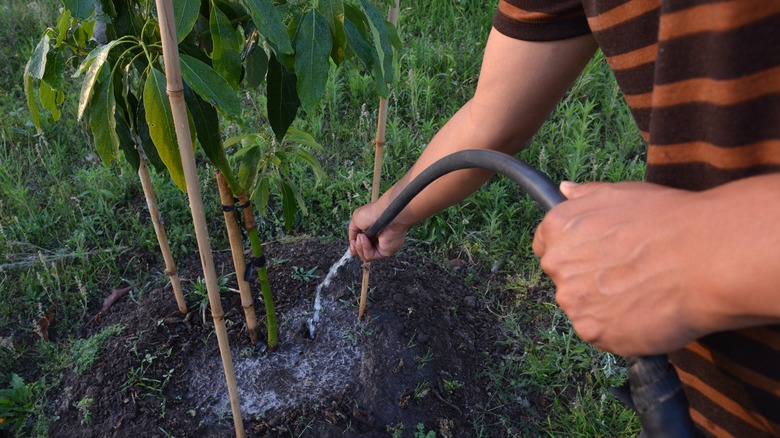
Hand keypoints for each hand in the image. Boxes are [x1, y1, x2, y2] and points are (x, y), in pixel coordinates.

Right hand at [349, 201, 410, 261]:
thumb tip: (352, 241)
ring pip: (364, 256)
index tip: (353, 241)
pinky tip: (365, 240)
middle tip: (355, 241)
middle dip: (355, 248)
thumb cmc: (373, 213)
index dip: (354, 245)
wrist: (385, 213)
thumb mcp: (356, 219)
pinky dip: (365, 249)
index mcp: (371, 232)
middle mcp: (376, 241)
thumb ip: (353, 231)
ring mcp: (381, 247)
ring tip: (361, 237)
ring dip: (359, 247)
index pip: (360, 245)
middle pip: (361, 253)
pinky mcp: (385, 252)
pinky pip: (370, 256)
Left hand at [533, 181, 704, 355]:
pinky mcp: (594, 332)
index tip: (596, 256)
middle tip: (631, 273)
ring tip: (645, 292)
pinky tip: (648, 312)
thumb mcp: (621, 193)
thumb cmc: (668, 221)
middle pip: (566, 280)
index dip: (573, 252)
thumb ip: (585, 196)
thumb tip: (564, 189)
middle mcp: (557, 266)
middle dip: (591, 279)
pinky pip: (603, 334)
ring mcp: (573, 302)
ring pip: (585, 308)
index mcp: (558, 229)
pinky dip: (621, 329)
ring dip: (607, 306)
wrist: (705, 259)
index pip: (546, 247)